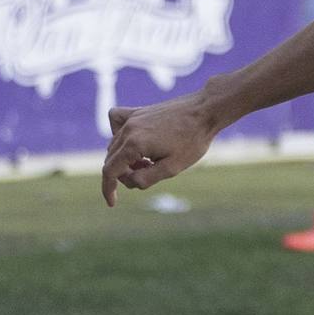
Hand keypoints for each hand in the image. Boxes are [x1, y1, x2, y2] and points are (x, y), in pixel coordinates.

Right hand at [102, 96, 217, 205]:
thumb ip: (146, 179)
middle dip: (125, 174)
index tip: (112, 203)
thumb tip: (129, 182)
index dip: (108, 190)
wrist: (205, 111)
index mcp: (134, 144)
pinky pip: (116, 123)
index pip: (109, 171)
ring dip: (125, 159)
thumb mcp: (172, 168)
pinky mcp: (138, 112)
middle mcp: (128, 129)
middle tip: (149, 173)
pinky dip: (119, 136)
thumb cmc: (192, 140)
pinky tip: (135, 142)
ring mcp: (131, 118)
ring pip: (114, 145)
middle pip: (111, 160)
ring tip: (150, 161)